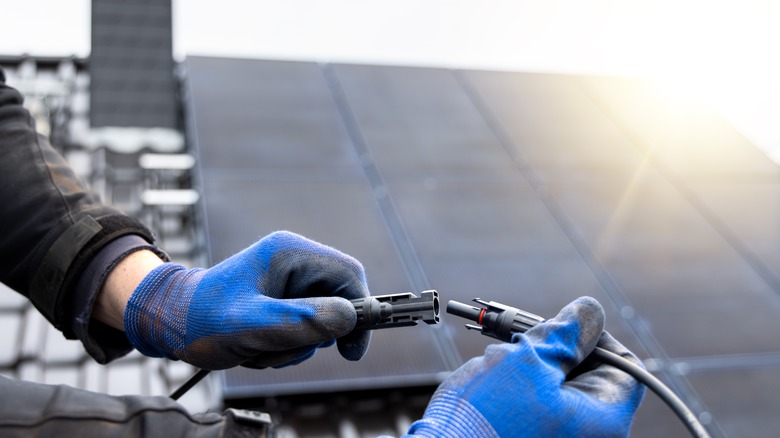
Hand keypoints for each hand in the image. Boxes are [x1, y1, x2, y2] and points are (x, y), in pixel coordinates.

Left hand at [123, 231, 369, 369]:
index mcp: (288, 253)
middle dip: (314, 334)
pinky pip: (303, 328)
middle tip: (284, 349)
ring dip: (296, 344)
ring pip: (321, 320)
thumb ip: (300, 320)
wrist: (167, 322)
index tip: (353, 348)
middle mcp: (292, 262)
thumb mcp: (251, 325)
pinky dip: (286, 346)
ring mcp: (287, 282)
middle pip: (336, 300)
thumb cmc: (200, 317)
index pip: (348, 273)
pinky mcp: (281, 301)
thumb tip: (349, 317)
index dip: (360, 309)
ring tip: (260, 349)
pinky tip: (258, 348)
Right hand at [407, 297, 644, 437]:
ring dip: (532, 373)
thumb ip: (564, 333)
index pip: (625, 366)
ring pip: (560, 393)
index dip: (596, 336)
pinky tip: (493, 390)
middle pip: (590, 378)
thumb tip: (589, 312)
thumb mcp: (526, 361)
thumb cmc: (484, 420)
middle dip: (556, 354)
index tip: (566, 324)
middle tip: (524, 344)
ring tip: (499, 371)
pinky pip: (540, 412)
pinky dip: (520, 395)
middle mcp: (589, 437)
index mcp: (603, 421)